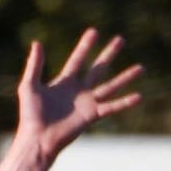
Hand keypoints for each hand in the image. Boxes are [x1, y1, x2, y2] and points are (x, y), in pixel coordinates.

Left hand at [13, 29, 142, 170]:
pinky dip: (125, 102)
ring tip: (141, 68)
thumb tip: (37, 43)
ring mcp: (87, 103)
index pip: (78, 59)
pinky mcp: (92, 115)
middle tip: (120, 39)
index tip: (95, 31)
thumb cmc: (30, 115)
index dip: (85, 46)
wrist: (38, 138)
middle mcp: (79, 91)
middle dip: (109, 54)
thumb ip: (34, 65)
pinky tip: (139, 96)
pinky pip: (112, 107)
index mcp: (64, 83)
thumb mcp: (29, 86)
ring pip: (111, 86)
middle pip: (98, 68)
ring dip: (126, 77)